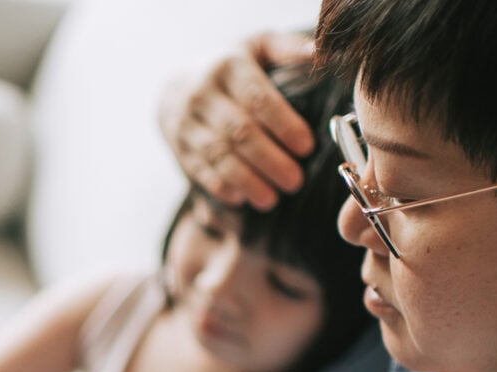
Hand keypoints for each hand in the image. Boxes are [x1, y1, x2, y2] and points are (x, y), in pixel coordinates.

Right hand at [159, 31, 315, 208]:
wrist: (176, 86)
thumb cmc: (231, 68)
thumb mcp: (258, 47)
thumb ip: (288, 48)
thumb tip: (321, 53)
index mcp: (228, 66)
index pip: (258, 99)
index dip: (284, 124)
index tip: (307, 147)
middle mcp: (202, 93)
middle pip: (238, 131)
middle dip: (269, 160)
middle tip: (295, 181)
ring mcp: (186, 122)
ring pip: (218, 155)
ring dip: (247, 181)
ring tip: (272, 200)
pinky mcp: (178, 147)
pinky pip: (200, 170)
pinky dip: (222, 187)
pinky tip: (243, 199)